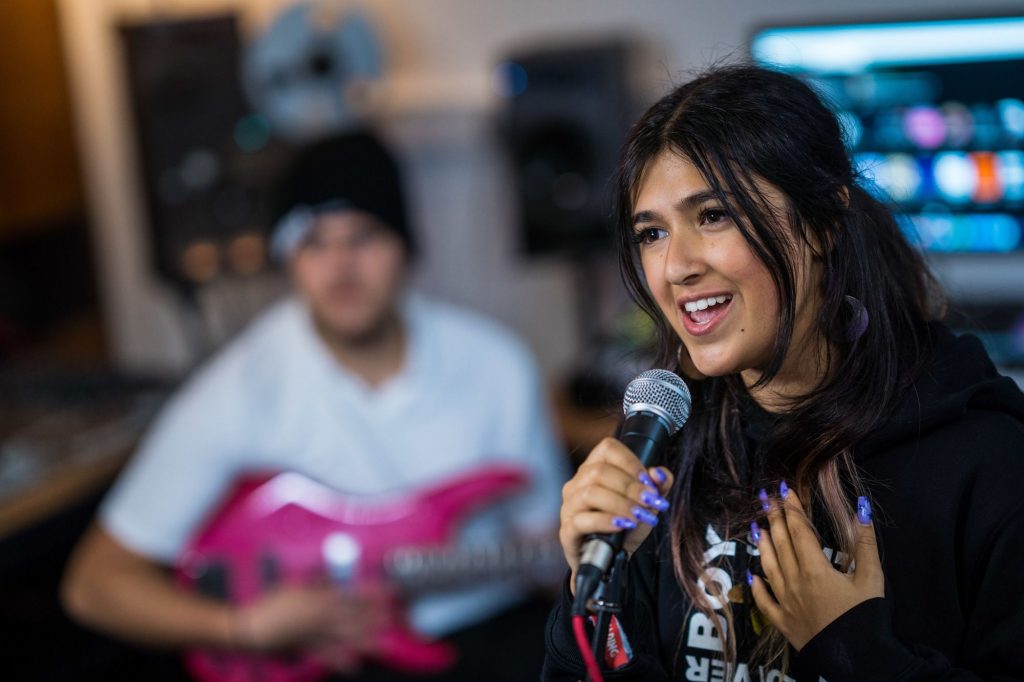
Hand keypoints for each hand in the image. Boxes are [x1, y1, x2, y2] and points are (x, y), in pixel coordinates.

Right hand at [231, 581, 394, 667]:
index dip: (373, 593)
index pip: (353, 594)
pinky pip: (328, 657)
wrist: (252, 628)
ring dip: (366, 640)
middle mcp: (322, 618)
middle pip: (355, 618)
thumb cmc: (271, 604)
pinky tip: (354, 665)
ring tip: (384, 644)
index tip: (389, 591)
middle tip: (393, 619)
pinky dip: (341, 661)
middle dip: (375, 618)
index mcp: (320, 599)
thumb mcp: (295, 586)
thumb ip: (316, 582)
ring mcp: (316, 637)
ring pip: (346, 638)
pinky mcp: (308, 650)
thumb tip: (334, 577)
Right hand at [559, 437, 674, 592]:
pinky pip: (581, 521)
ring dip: (620, 504)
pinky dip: (604, 521)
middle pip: (599, 471)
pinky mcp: (567, 531)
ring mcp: (569, 507)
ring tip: (639, 516)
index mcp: (594, 469)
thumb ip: (658, 487)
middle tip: (650, 501)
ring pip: (589, 494)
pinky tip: (622, 525)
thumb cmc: (626, 526)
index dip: (630, 462)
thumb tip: (659, 473)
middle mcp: (577, 484)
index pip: (607, 449)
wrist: (612, 561)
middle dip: (630, 486)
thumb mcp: (648, 505)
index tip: (649, 481)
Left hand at [750, 484, 883, 650]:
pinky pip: (764, 602)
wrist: (858, 660)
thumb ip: (865, 542)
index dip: (792, 509)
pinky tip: (752, 575)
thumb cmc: (866, 617)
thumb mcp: (872, 578)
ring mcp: (786, 603)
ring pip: (769, 567)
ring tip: (757, 528)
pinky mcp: (783, 623)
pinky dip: (757, 587)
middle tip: (766, 499)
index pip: (799, 532)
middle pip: (781, 544)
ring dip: (763, 546)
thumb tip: (861, 509)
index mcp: (815, 569)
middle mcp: (795, 582)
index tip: (784, 490)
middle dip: (774, 519)